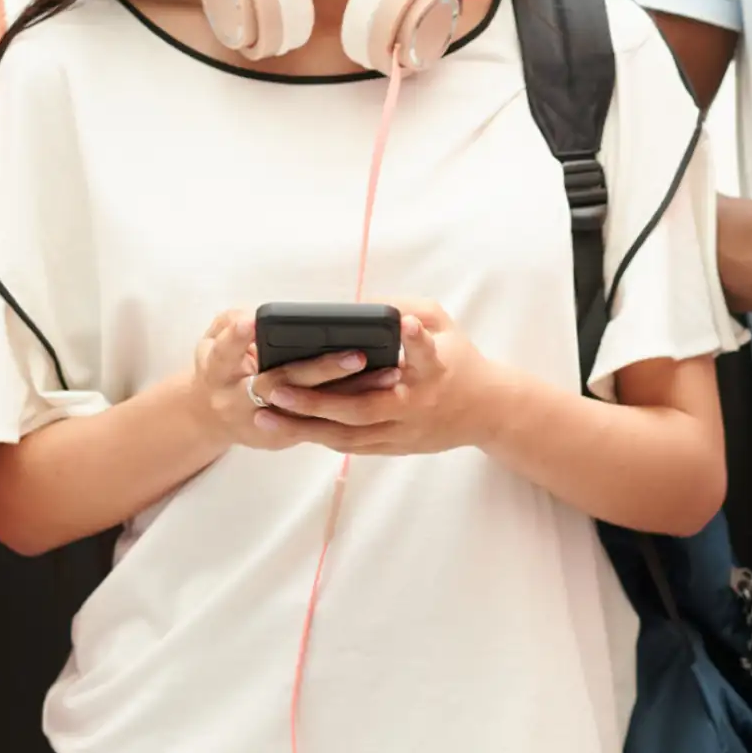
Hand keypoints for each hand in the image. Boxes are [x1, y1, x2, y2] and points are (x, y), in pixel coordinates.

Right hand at [188, 309, 402, 450]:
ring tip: (388, 373)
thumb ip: (232, 324)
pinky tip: (384, 392)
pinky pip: (321, 425)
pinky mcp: (283, 438)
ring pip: (311, 411)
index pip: (225, 354)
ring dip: (351, 393)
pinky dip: (352, 407)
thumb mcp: (213, 340)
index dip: (237, 339)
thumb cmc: (222, 364)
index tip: (253, 320)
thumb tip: (258, 315)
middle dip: (320, 370)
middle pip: (280, 386)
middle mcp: (237, 402)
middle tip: (357, 355)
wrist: (215, 416)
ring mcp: (263, 423)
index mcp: (217, 373)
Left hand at [252, 299, 505, 455]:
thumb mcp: (445, 325)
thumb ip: (411, 308)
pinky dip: (319, 435)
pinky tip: (286, 425)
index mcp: (435, 370)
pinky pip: (350, 445)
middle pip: (363, 409)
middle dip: (316, 401)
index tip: (405, 325)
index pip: (426, 356)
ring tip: (265, 414)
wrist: (486, 412)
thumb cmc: (459, 360)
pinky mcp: (395, 446)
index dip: (415, 341)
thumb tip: (367, 306)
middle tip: (277, 388)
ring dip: (305, 426)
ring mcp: (404, 431)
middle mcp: (417, 405)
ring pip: (348, 436)